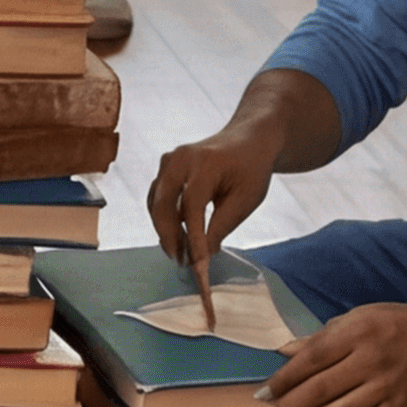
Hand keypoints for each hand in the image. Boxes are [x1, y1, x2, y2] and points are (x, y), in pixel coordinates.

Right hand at [146, 122, 281, 275]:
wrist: (247, 141)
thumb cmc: (250, 169)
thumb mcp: (246, 199)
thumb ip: (223, 225)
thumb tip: (204, 254)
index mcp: (205, 164)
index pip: (192, 206)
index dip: (192, 238)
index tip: (198, 266)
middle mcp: (180, 160)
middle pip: (164, 205)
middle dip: (171, 238)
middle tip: (183, 263)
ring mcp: (168, 162)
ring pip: (156, 204)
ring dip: (166, 232)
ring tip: (182, 254)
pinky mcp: (164, 169)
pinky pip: (157, 199)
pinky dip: (164, 220)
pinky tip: (178, 236)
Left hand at [265, 298, 406, 406]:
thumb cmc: (396, 324)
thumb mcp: (358, 318)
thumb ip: (321, 337)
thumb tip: (284, 351)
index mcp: (357, 333)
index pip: (310, 359)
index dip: (283, 378)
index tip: (263, 391)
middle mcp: (371, 361)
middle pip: (320, 388)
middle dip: (291, 404)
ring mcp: (387, 387)